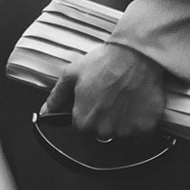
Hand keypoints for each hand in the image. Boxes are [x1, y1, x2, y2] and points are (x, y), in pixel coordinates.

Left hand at [42, 42, 168, 140]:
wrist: (136, 55)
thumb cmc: (104, 63)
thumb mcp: (71, 74)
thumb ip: (56, 97)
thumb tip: (44, 112)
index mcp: (83, 121)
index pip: (80, 127)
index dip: (85, 112)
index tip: (92, 100)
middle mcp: (103, 131)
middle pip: (100, 132)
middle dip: (103, 117)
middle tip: (109, 97)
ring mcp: (125, 131)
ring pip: (120, 133)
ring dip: (121, 120)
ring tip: (123, 98)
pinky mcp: (145, 128)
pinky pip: (139, 134)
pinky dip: (138, 122)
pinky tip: (136, 104)